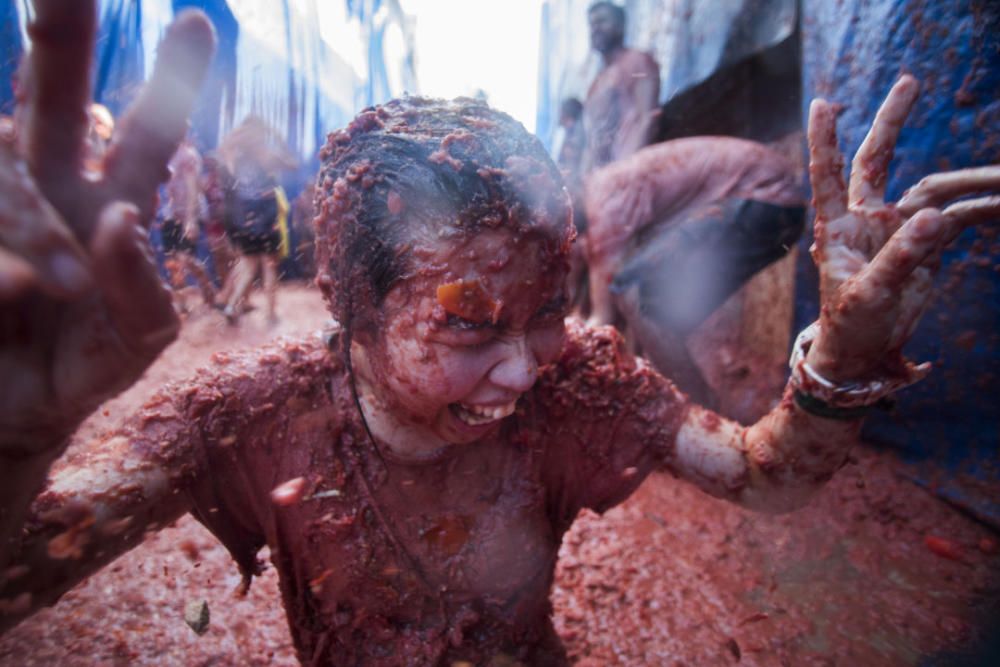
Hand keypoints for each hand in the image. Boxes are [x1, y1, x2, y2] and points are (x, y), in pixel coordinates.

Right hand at [0, 1, 214, 451]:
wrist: (5, 418)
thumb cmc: (77, 370)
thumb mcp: (132, 342)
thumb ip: (140, 290)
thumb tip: (119, 220)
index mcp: (108, 206)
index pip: (145, 134)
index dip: (168, 83)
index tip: (196, 22)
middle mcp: (49, 188)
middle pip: (56, 93)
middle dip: (61, 33)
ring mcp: (1, 208)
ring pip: (5, 159)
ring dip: (28, 220)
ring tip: (62, 288)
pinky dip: (9, 255)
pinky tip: (11, 299)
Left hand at [804, 75, 998, 382]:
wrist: (864, 351)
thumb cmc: (850, 323)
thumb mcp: (869, 294)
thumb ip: (899, 257)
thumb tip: (935, 217)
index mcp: (837, 226)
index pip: (829, 174)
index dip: (826, 139)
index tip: (822, 103)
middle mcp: (866, 218)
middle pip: (878, 159)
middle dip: (892, 121)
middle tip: (910, 81)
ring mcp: (896, 228)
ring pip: (933, 190)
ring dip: (970, 181)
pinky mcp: (924, 245)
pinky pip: (957, 218)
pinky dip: (982, 209)